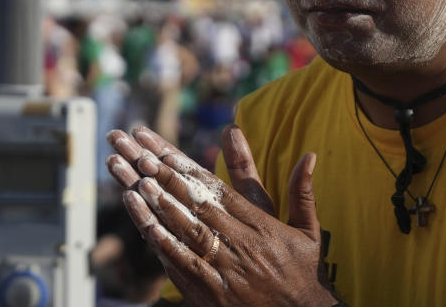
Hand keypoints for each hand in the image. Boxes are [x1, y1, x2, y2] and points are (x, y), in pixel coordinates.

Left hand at [106, 125, 338, 306]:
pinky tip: (145, 227)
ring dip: (159, 207)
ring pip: (186, 232)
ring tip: (136, 184)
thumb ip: (303, 192)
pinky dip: (163, 245)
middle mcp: (240, 244)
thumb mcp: (308, 230)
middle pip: (197, 205)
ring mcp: (224, 269)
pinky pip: (183, 265)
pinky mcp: (212, 293)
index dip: (190, 170)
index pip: (219, 191)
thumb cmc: (302, 272)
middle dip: (166, 179)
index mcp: (261, 226)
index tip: (167, 152)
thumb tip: (310, 156)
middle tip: (139, 157)